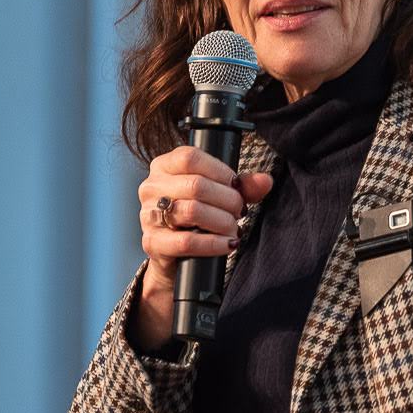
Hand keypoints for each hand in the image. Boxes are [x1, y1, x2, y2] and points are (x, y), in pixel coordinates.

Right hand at [131, 147, 271, 349]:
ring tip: (234, 228)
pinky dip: (213, 244)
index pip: (190, 157)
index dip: (220, 171)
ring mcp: (148, 215)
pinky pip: (187, 242)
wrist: (174, 255)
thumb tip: (265, 181)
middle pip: (196, 185)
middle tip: (239, 211)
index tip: (236, 185)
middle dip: (227, 200)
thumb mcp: (218, 195)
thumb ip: (242, 186)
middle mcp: (151, 188)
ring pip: (192, 211)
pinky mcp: (153, 243)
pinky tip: (228, 244)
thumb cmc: (196, 218)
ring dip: (222, 221)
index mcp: (163, 167)